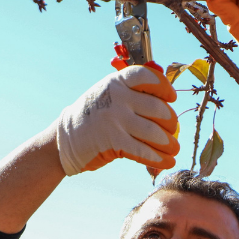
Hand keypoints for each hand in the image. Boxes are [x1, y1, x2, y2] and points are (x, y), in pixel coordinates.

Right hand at [56, 65, 178, 175]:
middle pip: (157, 108)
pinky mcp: (113, 142)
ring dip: (169, 143)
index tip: (171, 98)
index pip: (146, 76)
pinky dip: (158, 158)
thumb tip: (166, 100)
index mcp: (116, 82)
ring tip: (175, 148)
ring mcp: (115, 120)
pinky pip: (143, 150)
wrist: (64, 141)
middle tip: (173, 130)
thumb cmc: (94, 117)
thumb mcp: (108, 95)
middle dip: (170, 122)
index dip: (163, 86)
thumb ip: (132, 93)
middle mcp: (117, 98)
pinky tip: (167, 161)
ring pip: (153, 132)